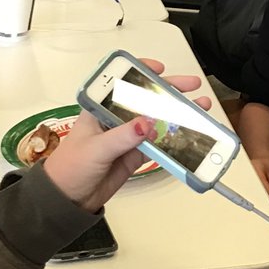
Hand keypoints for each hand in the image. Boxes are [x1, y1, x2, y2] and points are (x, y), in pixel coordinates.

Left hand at [42, 59, 212, 210]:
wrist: (68, 199)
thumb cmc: (71, 167)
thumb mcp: (96, 148)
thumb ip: (122, 136)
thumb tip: (149, 124)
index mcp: (100, 108)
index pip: (122, 82)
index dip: (141, 72)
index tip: (160, 69)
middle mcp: (116, 117)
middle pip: (146, 99)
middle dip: (170, 91)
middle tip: (192, 86)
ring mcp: (128, 136)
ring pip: (157, 120)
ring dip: (178, 115)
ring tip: (200, 110)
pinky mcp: (136, 154)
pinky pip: (159, 144)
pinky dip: (175, 140)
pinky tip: (191, 135)